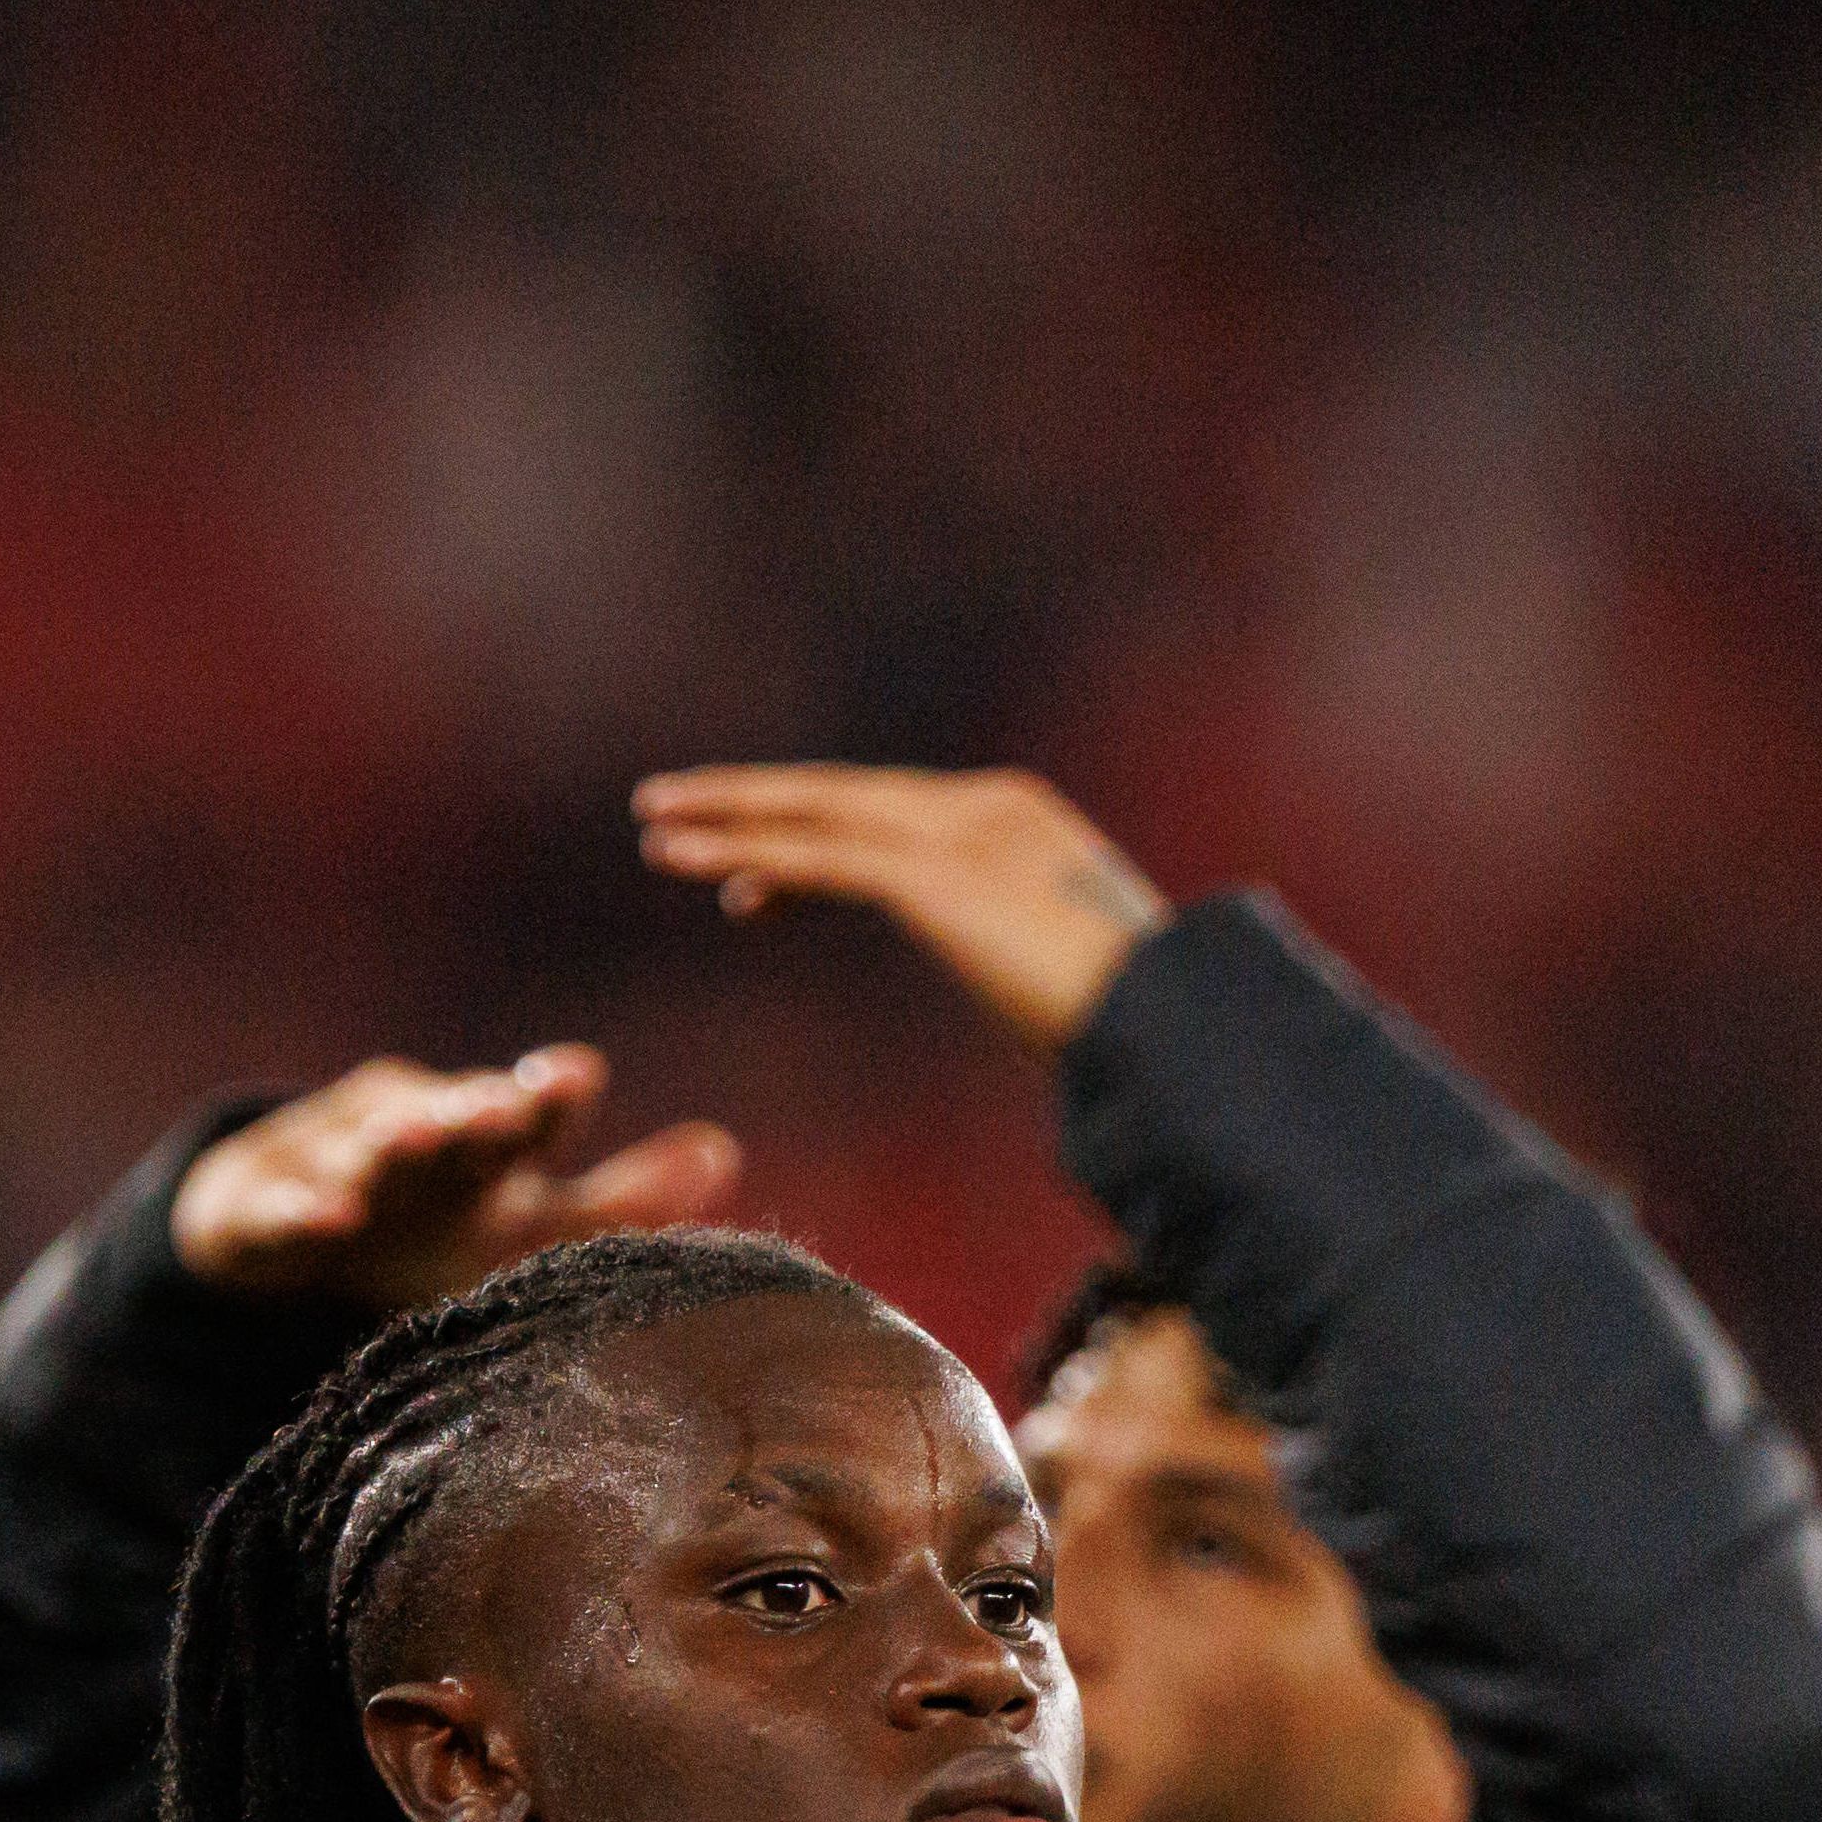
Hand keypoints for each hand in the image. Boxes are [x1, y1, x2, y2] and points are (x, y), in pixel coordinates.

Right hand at [164, 1047, 740, 1310]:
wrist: (272, 1233)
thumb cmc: (430, 1228)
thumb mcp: (529, 1226)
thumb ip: (626, 1200)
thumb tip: (723, 1150)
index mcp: (486, 1148)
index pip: (527, 1117)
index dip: (548, 1097)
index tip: (577, 1074)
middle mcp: (417, 1144)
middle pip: (451, 1121)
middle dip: (478, 1107)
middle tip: (508, 1103)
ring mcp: (337, 1170)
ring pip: (368, 1151)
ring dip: (395, 1142)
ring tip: (420, 1137)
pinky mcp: (266, 1213)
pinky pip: (284, 1214)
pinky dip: (305, 1212)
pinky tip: (330, 1219)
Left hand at [628, 766, 1171, 1049]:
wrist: (1169, 1023)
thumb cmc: (1141, 1024)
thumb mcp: (1076, 975)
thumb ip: (1036, 960)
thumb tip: (1047, 998)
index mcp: (1021, 821)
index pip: (891, 819)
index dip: (813, 837)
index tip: (752, 876)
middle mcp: (984, 807)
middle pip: (842, 798)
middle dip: (753, 802)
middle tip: (673, 807)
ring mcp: (957, 832)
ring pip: (814, 815)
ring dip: (726, 816)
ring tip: (653, 823)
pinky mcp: (929, 874)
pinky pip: (815, 855)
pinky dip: (742, 851)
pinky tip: (682, 857)